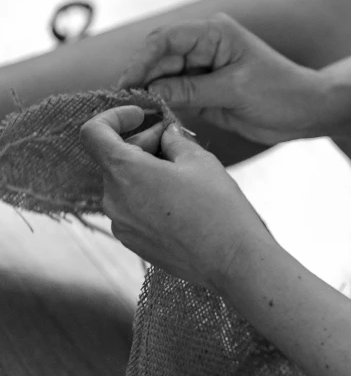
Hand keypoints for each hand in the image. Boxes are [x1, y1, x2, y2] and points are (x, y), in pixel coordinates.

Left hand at [80, 106, 272, 290]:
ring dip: (146, 170)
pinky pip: (131, 206)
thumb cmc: (217, 207)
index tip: (140, 116)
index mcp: (125, 172)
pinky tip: (179, 199)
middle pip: (114, 158)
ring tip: (182, 173)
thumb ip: (174, 139)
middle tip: (176, 142)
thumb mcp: (198, 159)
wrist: (232, 259)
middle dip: (142, 143)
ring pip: (124, 183)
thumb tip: (165, 133)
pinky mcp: (132, 241)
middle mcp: (113, 199)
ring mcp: (120, 224)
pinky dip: (147, 193)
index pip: (93, 133)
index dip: (114, 117)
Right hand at [117, 13, 328, 144]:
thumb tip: (150, 90)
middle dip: (141, 77)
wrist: (306, 111)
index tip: (128, 84)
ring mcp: (203, 69)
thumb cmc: (280, 93)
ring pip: (163, 77)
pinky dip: (162, 104)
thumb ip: (191, 89)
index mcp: (214, 33)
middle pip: (159, 57)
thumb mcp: (234, 90)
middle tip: (123, 104)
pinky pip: (174, 94)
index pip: (166, 39)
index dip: (142, 60)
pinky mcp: (204, 90)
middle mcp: (204, 46)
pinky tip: (150, 117)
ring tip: (132, 113)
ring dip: (149, 92)